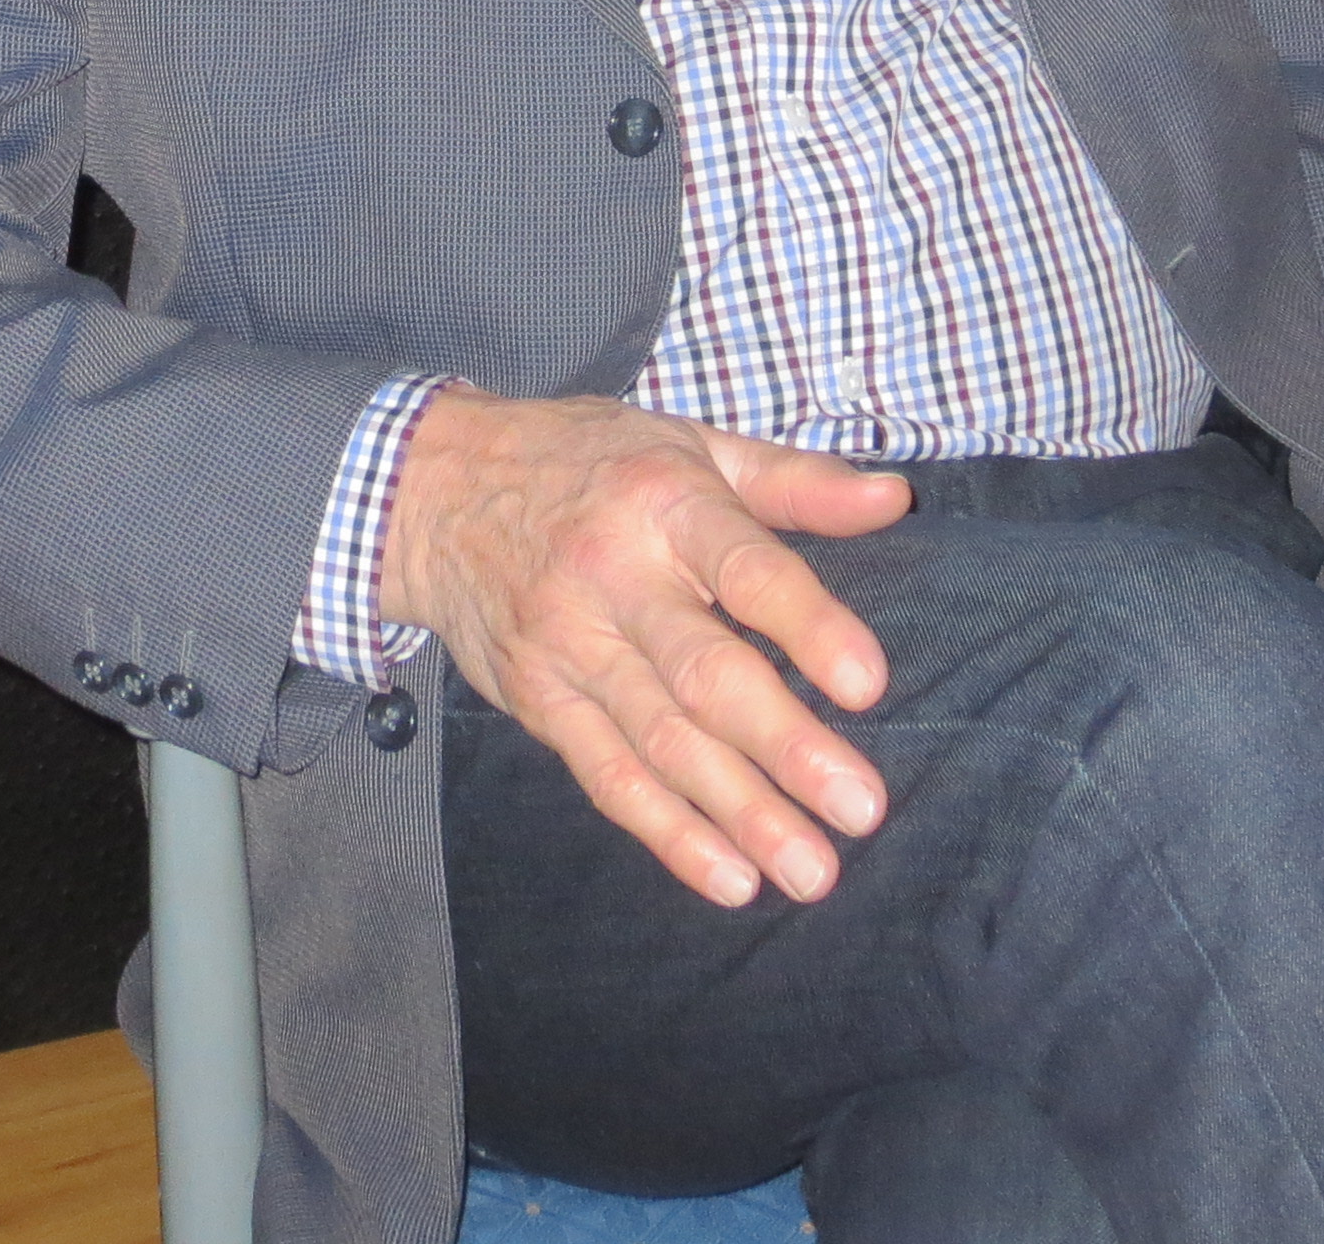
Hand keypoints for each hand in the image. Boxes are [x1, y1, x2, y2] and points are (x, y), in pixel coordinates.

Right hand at [377, 386, 913, 909]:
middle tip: (861, 809)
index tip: (868, 685)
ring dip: (739, 812)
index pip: (745, 568)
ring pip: (661, 741)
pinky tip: (728, 879)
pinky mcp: (538, 701)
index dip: (807, 625)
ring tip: (811, 871)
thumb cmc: (587, 462)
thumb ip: (795, 481)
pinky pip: (607, 775)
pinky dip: (667, 832)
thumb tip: (892, 497)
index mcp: (664, 503)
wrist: (431, 489)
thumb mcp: (689, 444)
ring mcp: (570, 646)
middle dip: (786, 746)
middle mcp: (614, 578)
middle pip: (704, 673)